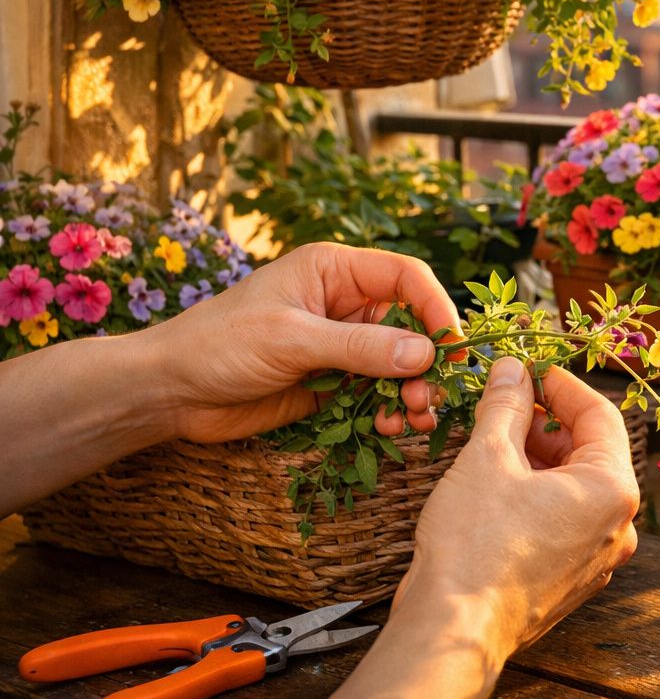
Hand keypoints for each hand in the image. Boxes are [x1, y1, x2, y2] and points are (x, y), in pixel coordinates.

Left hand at [149, 242, 459, 442]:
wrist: (169, 392)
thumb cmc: (219, 344)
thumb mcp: (291, 338)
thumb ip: (360, 346)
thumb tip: (425, 354)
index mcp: (335, 271)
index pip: (407, 277)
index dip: (436, 308)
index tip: (452, 348)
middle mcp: (345, 303)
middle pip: (412, 324)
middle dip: (427, 361)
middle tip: (429, 397)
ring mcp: (340, 345)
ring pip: (400, 364)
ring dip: (414, 391)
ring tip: (415, 418)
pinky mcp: (332, 383)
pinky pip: (377, 393)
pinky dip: (391, 410)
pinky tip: (390, 427)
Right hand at [395, 359, 639, 658]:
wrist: (453, 632)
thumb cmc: (475, 544)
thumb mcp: (488, 457)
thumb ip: (506, 406)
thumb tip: (511, 369)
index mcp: (613, 490)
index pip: (599, 415)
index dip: (561, 385)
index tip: (529, 369)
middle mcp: (618, 526)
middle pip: (590, 453)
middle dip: (547, 424)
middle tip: (505, 403)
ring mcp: (597, 559)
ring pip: (575, 489)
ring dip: (539, 460)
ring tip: (494, 444)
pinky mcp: (571, 581)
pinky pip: (563, 523)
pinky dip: (537, 497)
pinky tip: (497, 488)